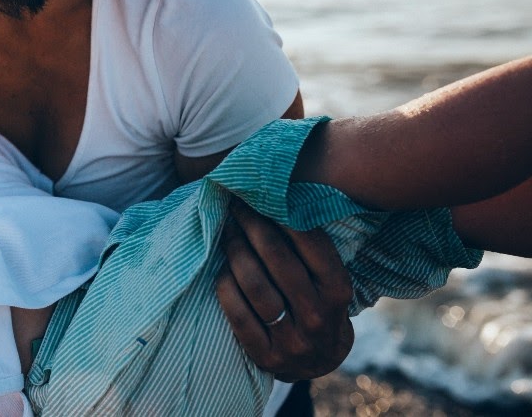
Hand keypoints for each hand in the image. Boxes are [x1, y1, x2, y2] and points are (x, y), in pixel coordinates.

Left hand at [214, 197, 353, 381]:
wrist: (317, 361)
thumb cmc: (318, 304)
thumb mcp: (328, 280)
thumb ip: (310, 249)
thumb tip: (276, 199)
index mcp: (338, 291)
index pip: (311, 245)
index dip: (282, 215)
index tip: (261, 196)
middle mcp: (318, 316)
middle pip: (278, 260)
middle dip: (253, 226)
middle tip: (237, 207)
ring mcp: (292, 340)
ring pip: (255, 285)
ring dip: (236, 252)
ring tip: (227, 232)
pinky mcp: (265, 355)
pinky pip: (237, 313)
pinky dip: (226, 285)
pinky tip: (221, 269)